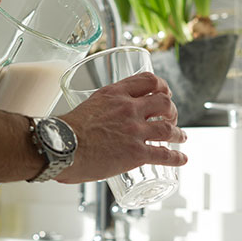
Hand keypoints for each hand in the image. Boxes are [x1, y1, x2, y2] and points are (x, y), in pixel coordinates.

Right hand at [55, 72, 187, 183]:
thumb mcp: (87, 106)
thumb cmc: (64, 131)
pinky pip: (164, 154)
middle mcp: (129, 108)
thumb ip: (101, 110)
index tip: (164, 92)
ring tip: (181, 137)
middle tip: (171, 117)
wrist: (60, 147)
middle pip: (164, 102)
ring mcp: (135, 130)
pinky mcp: (137, 153)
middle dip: (171, 110)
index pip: (147, 80)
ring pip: (168, 128)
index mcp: (115, 94)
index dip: (161, 86)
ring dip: (178, 133)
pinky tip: (181, 160)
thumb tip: (100, 123)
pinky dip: (176, 157)